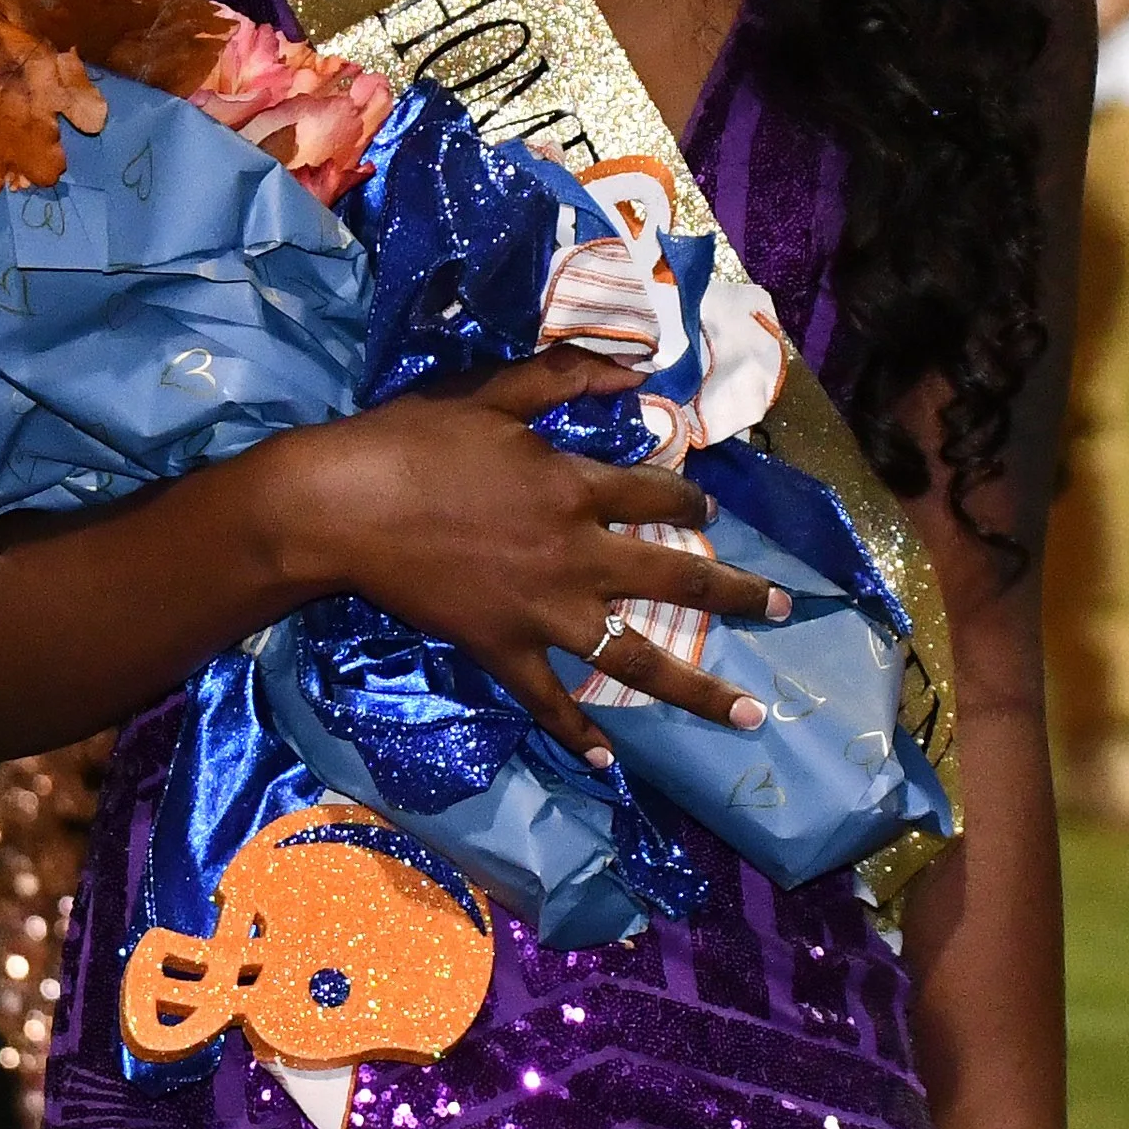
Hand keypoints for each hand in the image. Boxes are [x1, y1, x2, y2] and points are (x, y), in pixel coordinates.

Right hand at [259, 347, 789, 768]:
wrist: (344, 507)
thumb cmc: (414, 442)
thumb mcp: (493, 394)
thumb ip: (565, 378)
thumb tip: (635, 368)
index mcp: (576, 489)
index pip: (659, 496)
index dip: (691, 499)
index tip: (709, 506)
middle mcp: (577, 556)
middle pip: (677, 581)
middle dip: (737, 596)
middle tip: (784, 610)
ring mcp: (542, 612)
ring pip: (635, 658)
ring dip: (695, 689)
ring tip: (745, 715)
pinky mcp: (501, 649)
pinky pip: (548, 699)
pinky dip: (577, 731)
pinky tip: (607, 760)